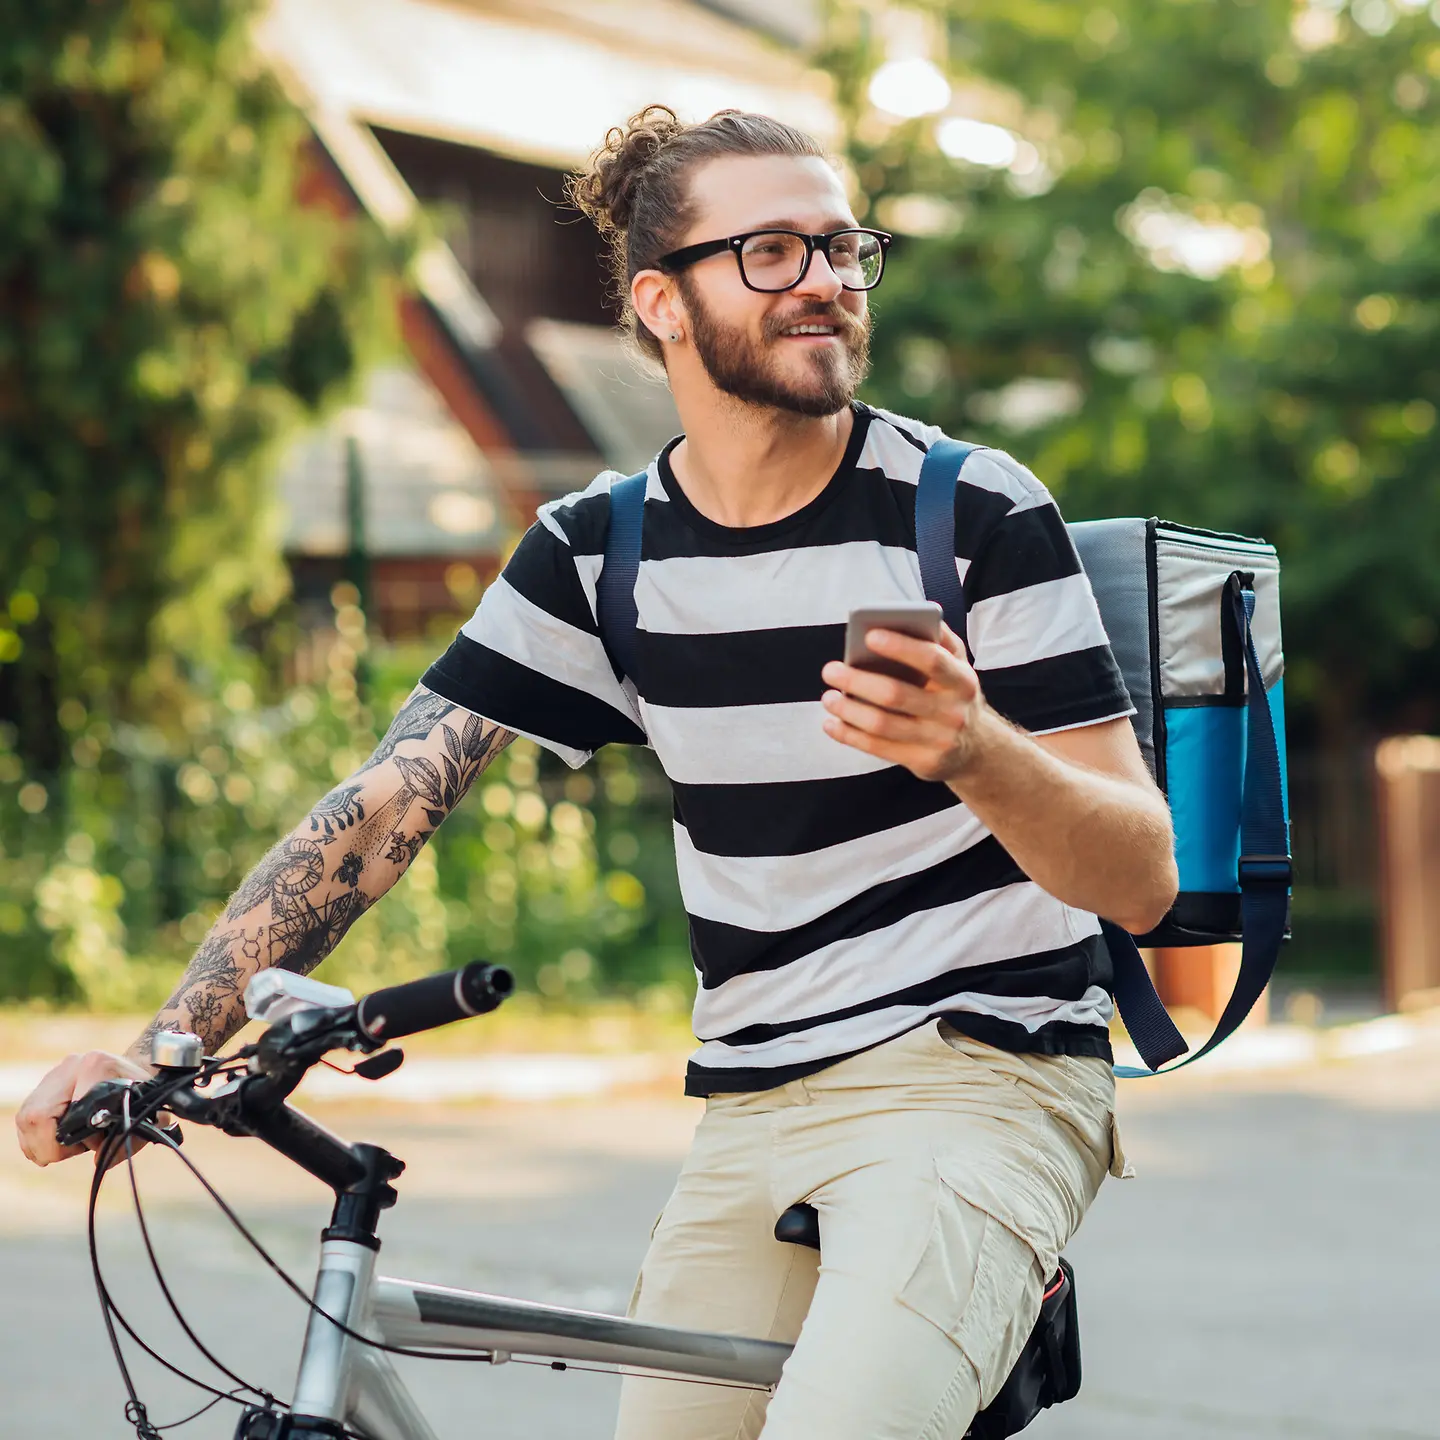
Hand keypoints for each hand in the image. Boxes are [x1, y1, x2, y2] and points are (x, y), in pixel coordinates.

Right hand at [14, 1050, 151, 1166]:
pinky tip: (56, 1140)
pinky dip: (35, 1137)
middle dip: (50, 1145)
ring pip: (27, 1118)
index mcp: (96, 1067)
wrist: (141, 1069)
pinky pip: (25, 1118)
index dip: (72, 1140)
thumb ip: (126, 1143)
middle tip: (75, 1149)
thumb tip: (98, 1159)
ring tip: (69, 1143)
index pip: (67, 1113)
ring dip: (41, 1142)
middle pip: (37, 1116)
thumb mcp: (148, 1118)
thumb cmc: (145, 1095)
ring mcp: (54, 1074)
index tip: (91, 1144)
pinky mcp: (45, 1085)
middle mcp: (70, 1066)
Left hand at [820, 623, 988, 782]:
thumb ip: (939, 639)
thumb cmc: (954, 695)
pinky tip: (832, 724)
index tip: (868, 635)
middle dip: (857, 681)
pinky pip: (878, 748)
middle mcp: (953, 711)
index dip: (900, 647)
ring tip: (828, 697)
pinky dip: (849, 735)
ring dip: (848, 710)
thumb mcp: (958, 666)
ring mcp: (938, 740)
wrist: (976, 748)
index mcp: (961, 680)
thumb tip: (908, 613)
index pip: (931, 660)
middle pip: (897, 695)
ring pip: (882, 724)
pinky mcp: (923, 762)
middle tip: (830, 670)